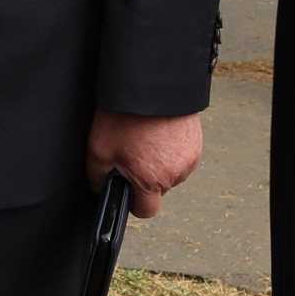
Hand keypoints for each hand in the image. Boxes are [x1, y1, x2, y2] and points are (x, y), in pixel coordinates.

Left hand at [86, 109, 201, 218]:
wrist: (150, 84)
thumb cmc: (126, 115)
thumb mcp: (99, 148)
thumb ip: (97, 176)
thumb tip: (99, 187)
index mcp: (152, 181)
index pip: (146, 210)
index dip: (133, 203)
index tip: (128, 190)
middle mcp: (175, 174)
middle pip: (159, 189)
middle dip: (146, 177)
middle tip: (133, 153)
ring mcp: (189, 158)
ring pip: (171, 172)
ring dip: (161, 162)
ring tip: (146, 139)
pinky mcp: (197, 142)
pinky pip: (182, 156)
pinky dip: (172, 149)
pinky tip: (159, 132)